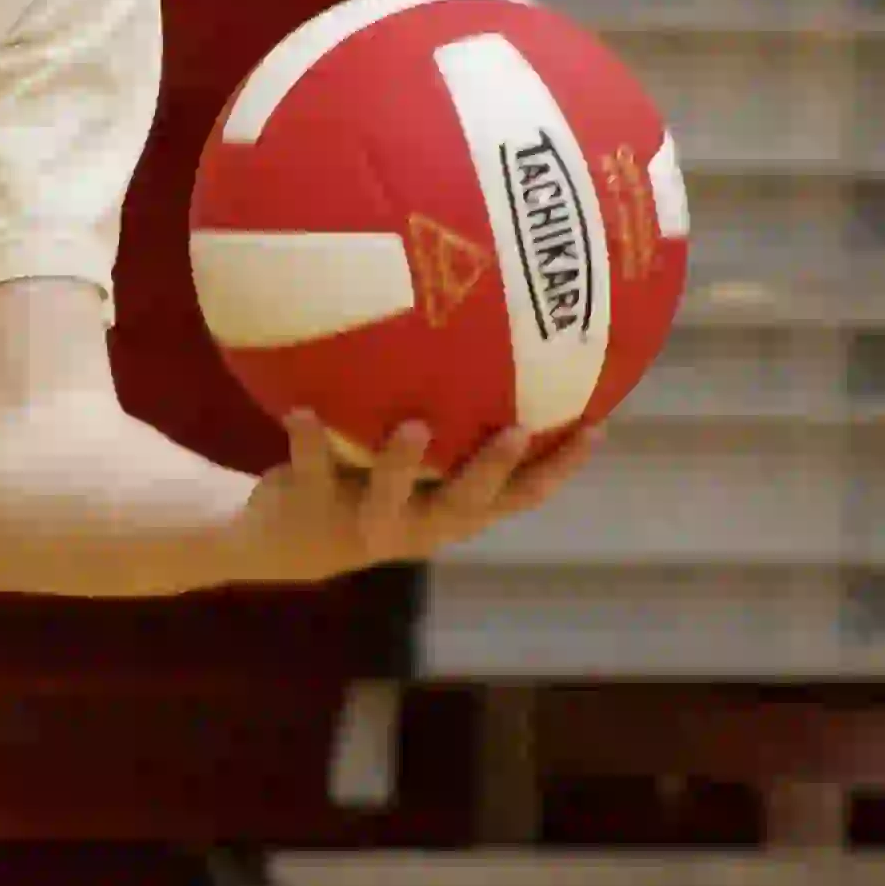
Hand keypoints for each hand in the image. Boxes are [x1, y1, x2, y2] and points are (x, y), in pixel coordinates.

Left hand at [241, 416, 586, 582]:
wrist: (288, 540)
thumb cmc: (371, 482)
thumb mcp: (421, 464)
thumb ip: (457, 425)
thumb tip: (501, 345)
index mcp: (454, 514)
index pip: (520, 497)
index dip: (560, 468)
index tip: (596, 427)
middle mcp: (419, 526)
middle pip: (465, 505)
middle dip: (492, 469)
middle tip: (517, 430)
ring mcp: (366, 523)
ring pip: (390, 498)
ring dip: (403, 463)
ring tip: (415, 425)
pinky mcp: (311, 509)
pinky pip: (312, 471)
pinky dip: (308, 440)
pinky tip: (302, 409)